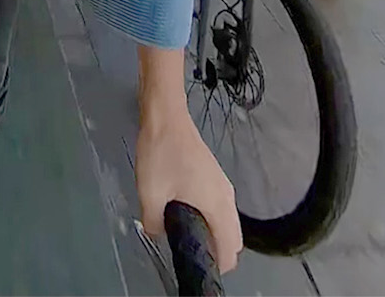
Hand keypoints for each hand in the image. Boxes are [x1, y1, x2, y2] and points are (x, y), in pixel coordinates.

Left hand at [137, 110, 242, 273]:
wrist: (166, 117)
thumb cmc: (161, 152)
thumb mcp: (150, 194)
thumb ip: (155, 223)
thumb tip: (159, 233)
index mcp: (217, 205)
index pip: (230, 249)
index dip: (218, 265)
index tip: (199, 267)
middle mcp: (226, 197)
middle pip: (234, 238)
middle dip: (217, 252)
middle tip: (191, 254)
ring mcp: (222, 186)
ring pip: (228, 223)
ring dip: (214, 235)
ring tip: (186, 236)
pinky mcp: (214, 178)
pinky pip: (220, 209)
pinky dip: (211, 220)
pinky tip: (187, 216)